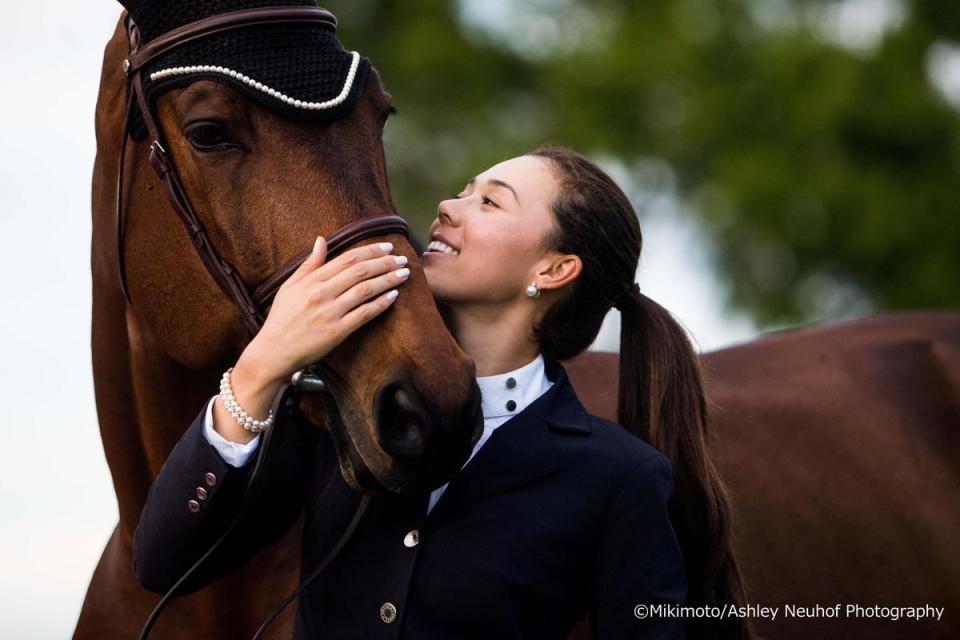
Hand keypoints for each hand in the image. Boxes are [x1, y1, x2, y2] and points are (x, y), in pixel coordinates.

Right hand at [240, 236, 409, 384]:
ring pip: (366, 290)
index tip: (387, 247)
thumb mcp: (289, 287)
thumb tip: (321, 240)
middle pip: (360, 271)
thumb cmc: (281, 319)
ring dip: (388, 280)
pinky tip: (394, 296)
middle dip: (384, 263)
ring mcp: (330, 313)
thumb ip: (309, 264)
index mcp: (311, 281)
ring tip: (404, 274)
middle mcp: (321, 294)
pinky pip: (365, 314)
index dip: (370, 251)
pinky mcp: (337, 332)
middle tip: (402, 258)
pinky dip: (381, 303)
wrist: (274, 352)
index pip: (346, 259)